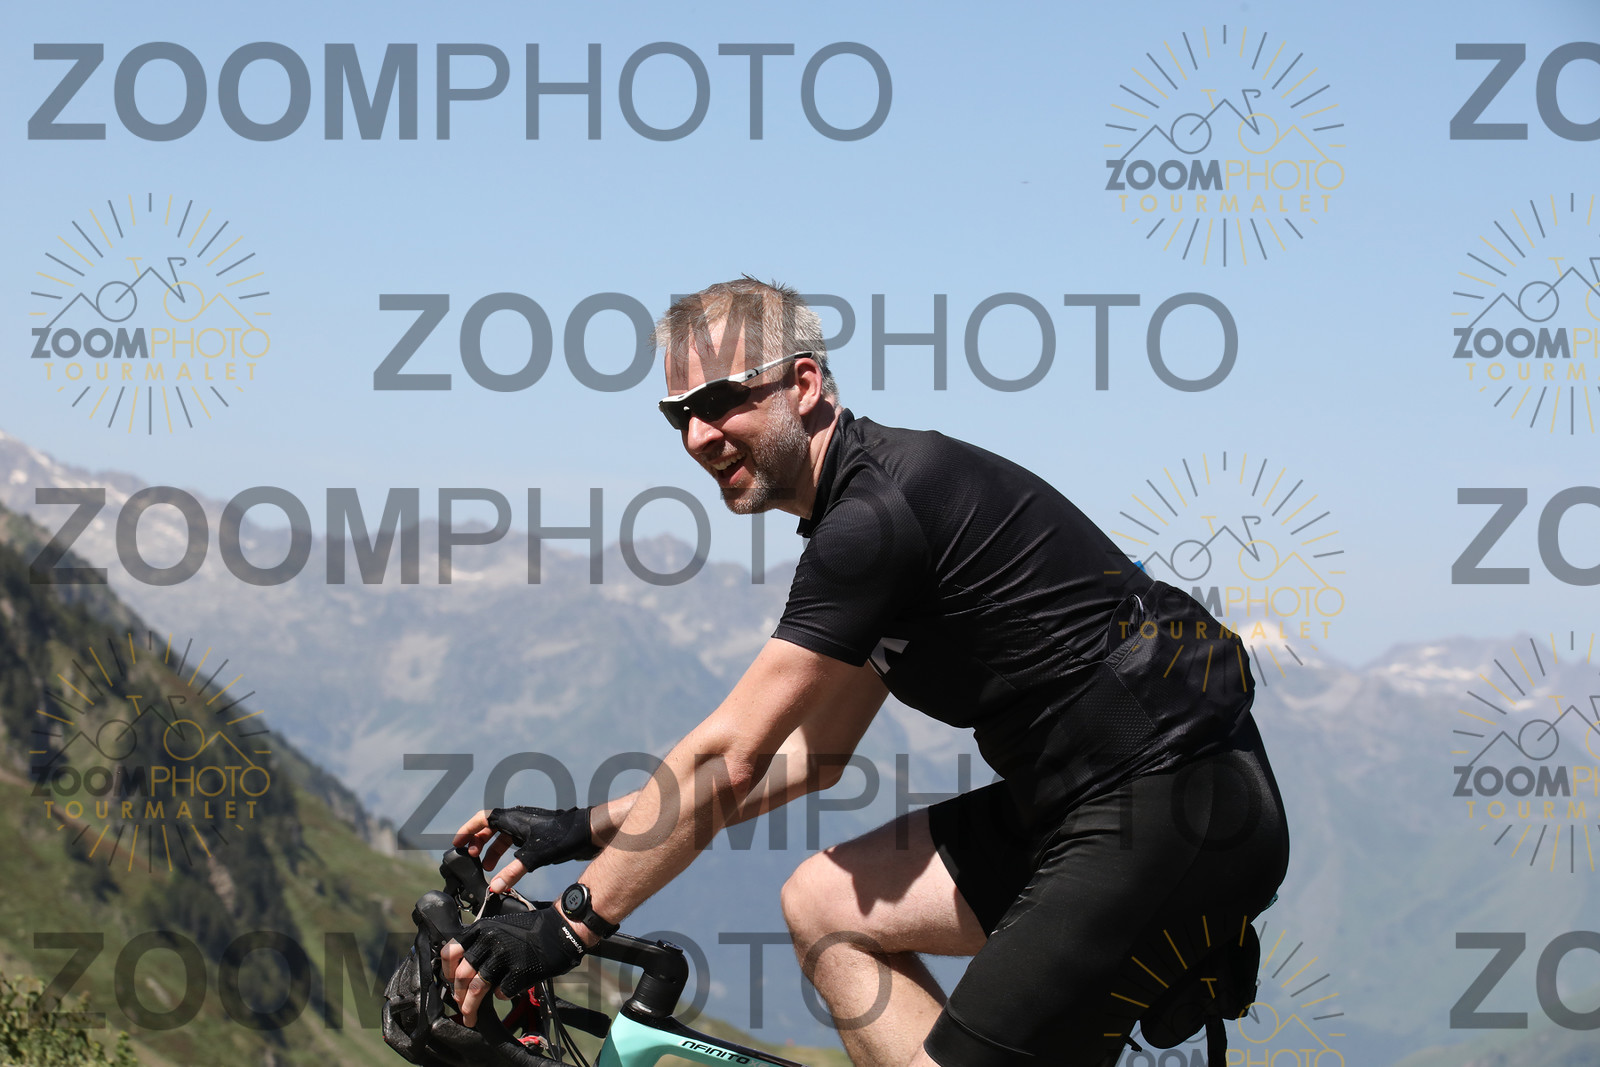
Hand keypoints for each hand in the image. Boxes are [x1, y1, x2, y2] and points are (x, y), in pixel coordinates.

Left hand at [443, 908, 586, 1026]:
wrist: (560, 929)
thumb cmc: (530, 931)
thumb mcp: (499, 928)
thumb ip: (480, 944)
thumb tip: (461, 972)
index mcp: (481, 929)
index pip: (450, 952)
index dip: (447, 972)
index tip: (450, 983)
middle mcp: (489, 940)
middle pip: (462, 975)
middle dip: (459, 996)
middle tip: (461, 1008)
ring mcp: (504, 955)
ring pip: (477, 988)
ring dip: (471, 1007)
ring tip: (471, 1017)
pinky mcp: (520, 970)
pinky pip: (502, 992)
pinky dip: (502, 996)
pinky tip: (507, 993)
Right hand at [453, 806, 597, 893]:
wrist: (588, 831)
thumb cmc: (561, 837)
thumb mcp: (533, 857)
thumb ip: (512, 872)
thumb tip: (494, 888)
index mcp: (513, 818)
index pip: (483, 819)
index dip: (467, 830)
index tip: (457, 843)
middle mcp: (518, 819)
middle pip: (490, 827)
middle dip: (478, 842)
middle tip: (471, 857)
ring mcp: (528, 826)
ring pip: (503, 835)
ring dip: (493, 849)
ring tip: (487, 867)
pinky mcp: (537, 834)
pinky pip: (515, 841)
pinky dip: (507, 852)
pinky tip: (508, 866)